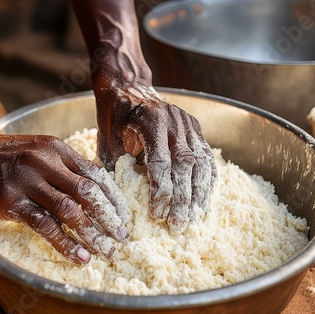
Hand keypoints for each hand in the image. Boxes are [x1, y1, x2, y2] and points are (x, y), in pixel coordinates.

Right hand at [0, 133, 129, 264]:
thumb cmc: (3, 154)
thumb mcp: (38, 149)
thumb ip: (63, 165)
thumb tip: (90, 187)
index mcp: (57, 149)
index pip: (95, 173)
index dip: (113, 196)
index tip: (123, 215)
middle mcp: (47, 163)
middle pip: (88, 192)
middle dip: (109, 217)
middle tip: (122, 237)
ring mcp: (29, 183)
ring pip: (70, 211)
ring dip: (92, 234)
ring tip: (106, 252)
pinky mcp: (13, 202)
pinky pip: (45, 226)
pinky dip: (66, 243)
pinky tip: (79, 257)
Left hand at [96, 85, 217, 233]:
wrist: (128, 87)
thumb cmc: (114, 118)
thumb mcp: (107, 140)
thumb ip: (117, 168)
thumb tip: (125, 204)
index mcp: (150, 121)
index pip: (161, 161)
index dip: (161, 190)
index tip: (157, 214)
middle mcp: (174, 120)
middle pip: (185, 164)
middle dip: (183, 199)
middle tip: (178, 225)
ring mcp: (188, 122)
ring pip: (201, 162)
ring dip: (199, 194)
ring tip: (194, 219)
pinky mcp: (195, 127)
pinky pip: (207, 156)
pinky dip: (207, 180)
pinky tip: (203, 200)